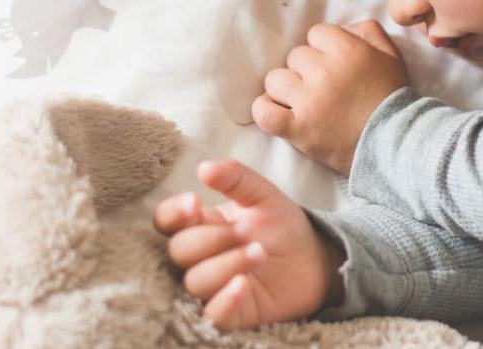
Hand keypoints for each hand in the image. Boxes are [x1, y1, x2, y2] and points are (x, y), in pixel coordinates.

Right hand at [154, 159, 346, 329]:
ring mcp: (213, 286)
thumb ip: (236, 178)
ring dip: (225, 264)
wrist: (314, 259)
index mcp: (201, 224)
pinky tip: (243, 285)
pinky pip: (212, 315)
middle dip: (211, 238)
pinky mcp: (230, 312)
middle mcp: (200, 257)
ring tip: (259, 251)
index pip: (167, 221)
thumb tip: (204, 167)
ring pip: (195, 282)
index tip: (195, 202)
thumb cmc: (282, 226)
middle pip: (179, 251)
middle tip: (246, 230)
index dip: (173, 213)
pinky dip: (224, 301)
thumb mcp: (263, 195)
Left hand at [252, 19, 408, 173]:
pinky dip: (265, 110)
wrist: (394, 144)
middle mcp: (324, 72)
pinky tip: (277, 112)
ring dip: (286, 90)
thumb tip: (343, 28)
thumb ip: (368, 31)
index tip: (334, 67)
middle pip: (295, 56)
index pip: (315, 34)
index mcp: (347, 50)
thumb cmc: (393, 99)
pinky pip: (264, 112)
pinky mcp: (297, 129)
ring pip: (275, 80)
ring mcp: (308, 101)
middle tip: (323, 89)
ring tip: (302, 103)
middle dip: (306, 70)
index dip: (323, 50)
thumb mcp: (392, 56)